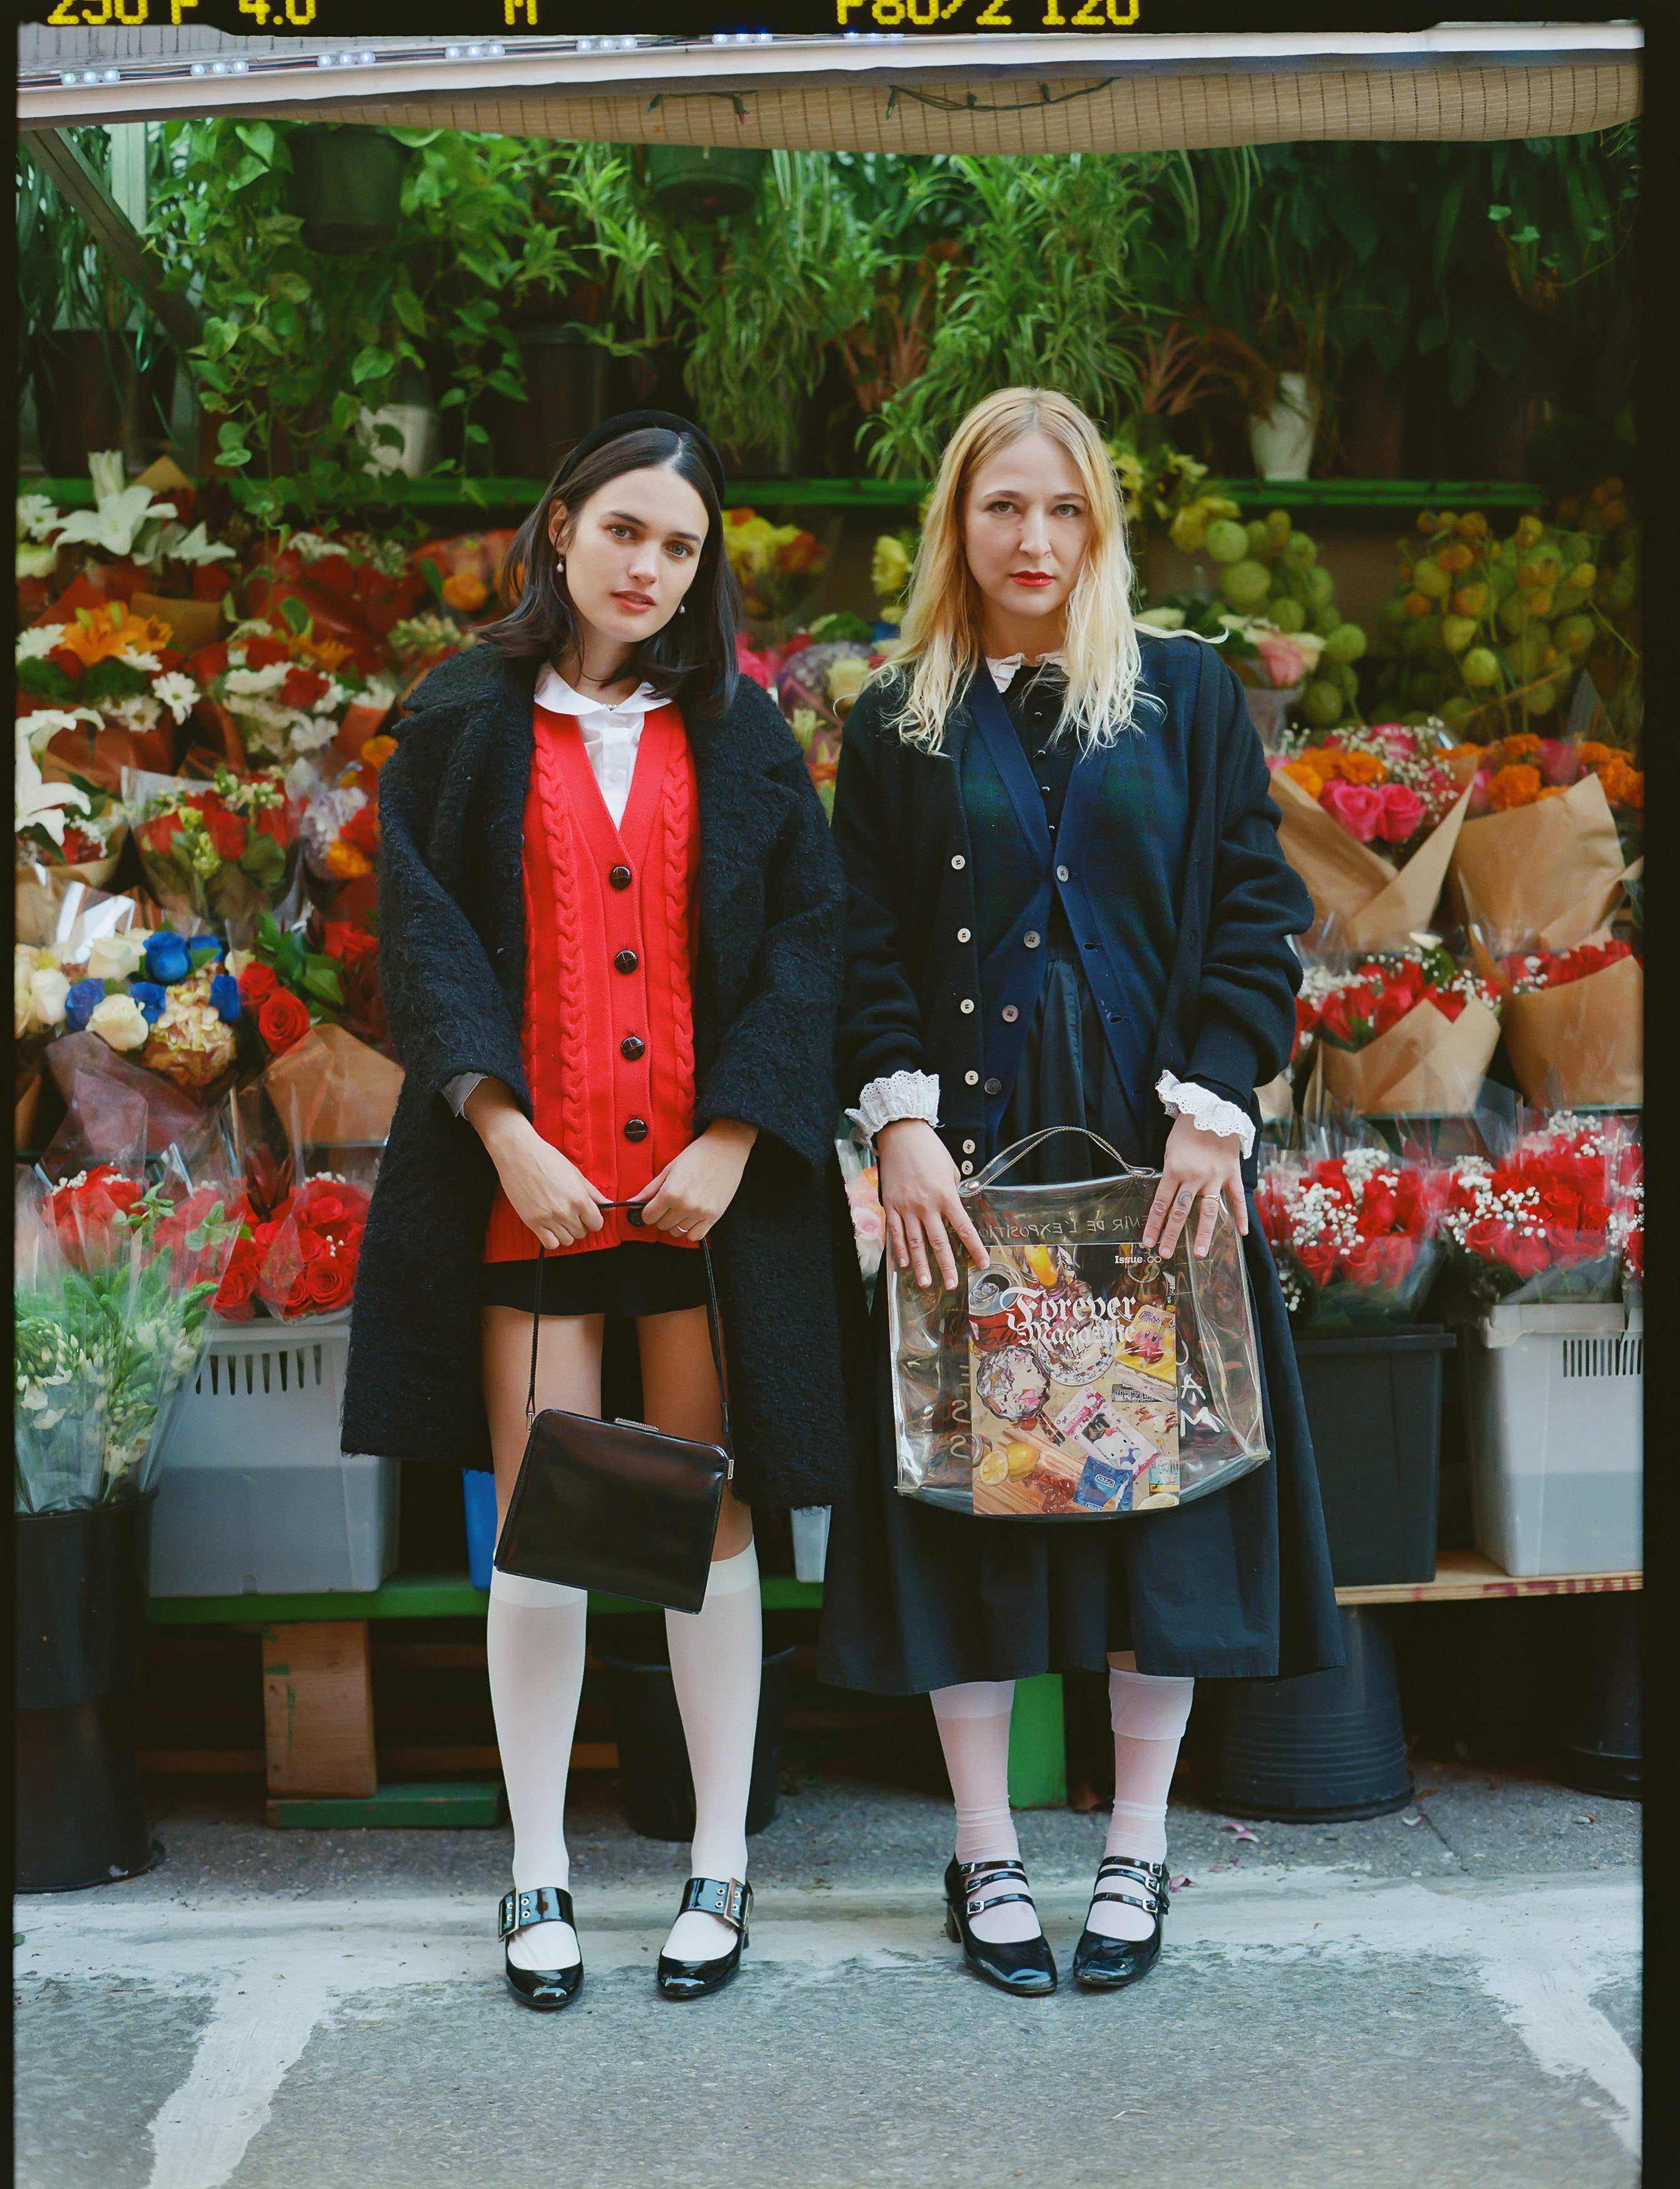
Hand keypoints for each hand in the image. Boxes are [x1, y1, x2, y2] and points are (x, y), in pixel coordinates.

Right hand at [464, 1080, 605, 1248]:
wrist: (518, 1154)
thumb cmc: (547, 1159)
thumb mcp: (575, 1174)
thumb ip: (593, 1193)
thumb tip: (608, 1205)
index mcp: (579, 1198)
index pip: (596, 1224)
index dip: (593, 1220)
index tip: (588, 1216)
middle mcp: (565, 1212)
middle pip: (581, 1233)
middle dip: (579, 1225)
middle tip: (571, 1214)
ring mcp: (548, 1219)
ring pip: (567, 1241)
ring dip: (566, 1233)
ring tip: (560, 1220)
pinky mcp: (532, 1222)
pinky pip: (550, 1244)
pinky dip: (552, 1239)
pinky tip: (550, 1227)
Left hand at [636, 1120, 757, 1241]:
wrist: (725, 1149)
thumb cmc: (697, 1155)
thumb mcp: (669, 1169)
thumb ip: (649, 1189)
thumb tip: (631, 1203)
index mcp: (670, 1193)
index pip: (648, 1217)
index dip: (648, 1211)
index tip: (653, 1205)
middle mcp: (684, 1205)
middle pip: (662, 1225)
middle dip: (661, 1216)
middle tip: (669, 1204)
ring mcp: (700, 1212)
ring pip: (677, 1232)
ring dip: (676, 1223)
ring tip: (681, 1209)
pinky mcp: (714, 1216)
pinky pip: (695, 1236)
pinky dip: (690, 1231)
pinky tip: (691, 1218)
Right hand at [876, 1118, 989, 1292]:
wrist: (901, 1135)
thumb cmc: (929, 1150)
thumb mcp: (950, 1170)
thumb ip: (953, 1192)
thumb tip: (953, 1208)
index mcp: (947, 1195)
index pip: (964, 1228)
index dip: (974, 1248)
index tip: (982, 1262)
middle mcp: (927, 1205)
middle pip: (939, 1242)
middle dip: (947, 1265)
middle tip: (952, 1284)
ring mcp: (907, 1207)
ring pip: (915, 1242)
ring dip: (922, 1265)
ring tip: (926, 1282)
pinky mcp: (891, 1204)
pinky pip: (896, 1232)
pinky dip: (900, 1249)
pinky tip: (904, 1263)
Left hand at [1142, 1113, 1249, 1259]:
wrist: (1213, 1108)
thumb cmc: (1187, 1130)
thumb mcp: (1170, 1150)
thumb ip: (1170, 1175)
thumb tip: (1168, 1199)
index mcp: (1174, 1170)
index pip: (1161, 1203)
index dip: (1154, 1224)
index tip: (1148, 1242)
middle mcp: (1194, 1177)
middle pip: (1181, 1212)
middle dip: (1172, 1235)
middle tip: (1165, 1254)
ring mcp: (1215, 1177)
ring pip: (1208, 1211)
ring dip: (1203, 1234)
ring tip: (1199, 1253)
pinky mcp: (1232, 1174)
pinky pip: (1237, 1199)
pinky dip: (1240, 1216)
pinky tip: (1242, 1233)